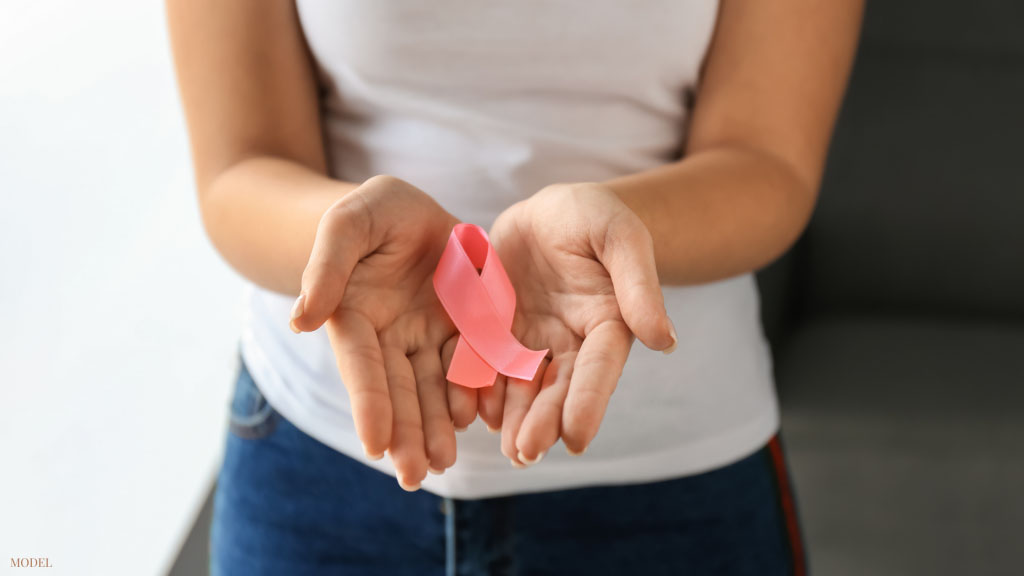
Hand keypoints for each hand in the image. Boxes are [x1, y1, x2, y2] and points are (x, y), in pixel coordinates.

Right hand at [290, 175, 474, 489]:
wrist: (412, 209)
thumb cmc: (371, 212)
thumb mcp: (347, 223)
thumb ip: (325, 265)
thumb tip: (301, 321)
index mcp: (356, 317)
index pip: (362, 367)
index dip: (368, 405)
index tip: (375, 446)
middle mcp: (391, 337)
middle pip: (399, 390)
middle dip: (405, 433)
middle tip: (413, 475)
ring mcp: (429, 336)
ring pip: (434, 388)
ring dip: (436, 427)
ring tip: (442, 462)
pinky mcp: (465, 328)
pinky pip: (472, 363)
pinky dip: (474, 393)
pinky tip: (478, 420)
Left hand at [481, 183, 676, 465]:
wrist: (550, 211)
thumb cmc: (594, 216)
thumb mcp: (620, 236)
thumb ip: (638, 285)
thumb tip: (664, 341)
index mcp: (607, 324)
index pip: (599, 370)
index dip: (588, 403)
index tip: (576, 440)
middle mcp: (569, 342)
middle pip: (557, 388)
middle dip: (542, 421)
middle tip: (526, 453)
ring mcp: (531, 340)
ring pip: (520, 386)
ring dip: (512, 417)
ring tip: (502, 446)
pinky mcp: (496, 332)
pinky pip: (484, 362)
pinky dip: (477, 386)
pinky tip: (468, 410)